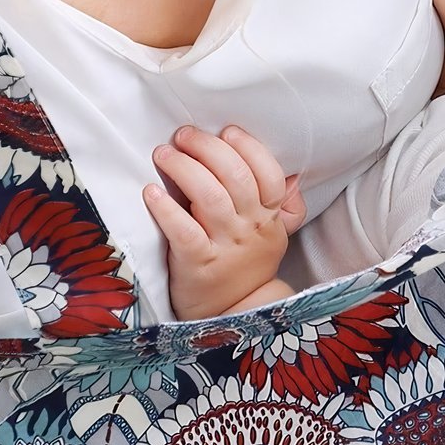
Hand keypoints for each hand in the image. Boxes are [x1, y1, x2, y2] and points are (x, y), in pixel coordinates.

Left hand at [144, 125, 305, 320]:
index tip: (227, 130)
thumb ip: (282, 204)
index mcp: (269, 216)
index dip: (249, 148)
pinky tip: (151, 192)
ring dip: (184, 168)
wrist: (233, 314)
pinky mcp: (197, 264)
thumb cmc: (246, 264)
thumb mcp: (273, 234)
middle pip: (235, 177)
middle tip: (183, 134)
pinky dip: (165, 208)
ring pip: (209, 196)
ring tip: (164, 153)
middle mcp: (251, 228)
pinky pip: (182, 230)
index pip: (270, 175)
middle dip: (207, 147)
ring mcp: (225, 246)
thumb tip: (292, 172)